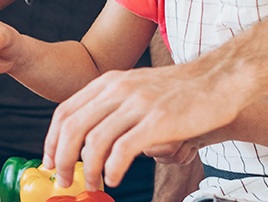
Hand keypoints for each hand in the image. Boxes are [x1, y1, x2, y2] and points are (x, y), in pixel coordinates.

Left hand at [42, 64, 242, 189]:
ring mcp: (137, 104)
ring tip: (92, 184)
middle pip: (72, 128)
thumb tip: (90, 145)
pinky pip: (123, 149)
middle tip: (64, 180)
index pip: (65, 112)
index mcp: (108, 82)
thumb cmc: (178, 93)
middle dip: (62, 159)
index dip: (51, 141)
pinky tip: (114, 178)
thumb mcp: (135, 90)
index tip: (50, 163)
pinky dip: (112, 168)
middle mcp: (117, 90)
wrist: (217, 82)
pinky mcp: (157, 121)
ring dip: (87, 169)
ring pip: (93, 141)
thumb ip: (111, 109)